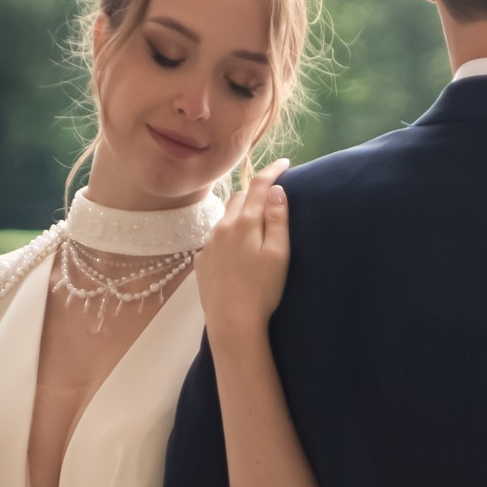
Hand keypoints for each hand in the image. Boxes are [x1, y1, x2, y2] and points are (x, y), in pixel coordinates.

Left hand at [197, 163, 291, 347]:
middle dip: (255, 193)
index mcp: (245, 223)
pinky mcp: (202, 261)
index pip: (259, 185)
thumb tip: (276, 191)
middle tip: (271, 198)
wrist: (232, 322)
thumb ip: (277, 219)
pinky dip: (228, 236)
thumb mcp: (279, 254)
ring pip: (226, 218)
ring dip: (241, 215)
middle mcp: (223, 227)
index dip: (273, 171)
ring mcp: (209, 244)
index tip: (285, 164)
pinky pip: (216, 239)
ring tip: (255, 226)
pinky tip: (237, 251)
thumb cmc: (262, 291)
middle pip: (240, 198)